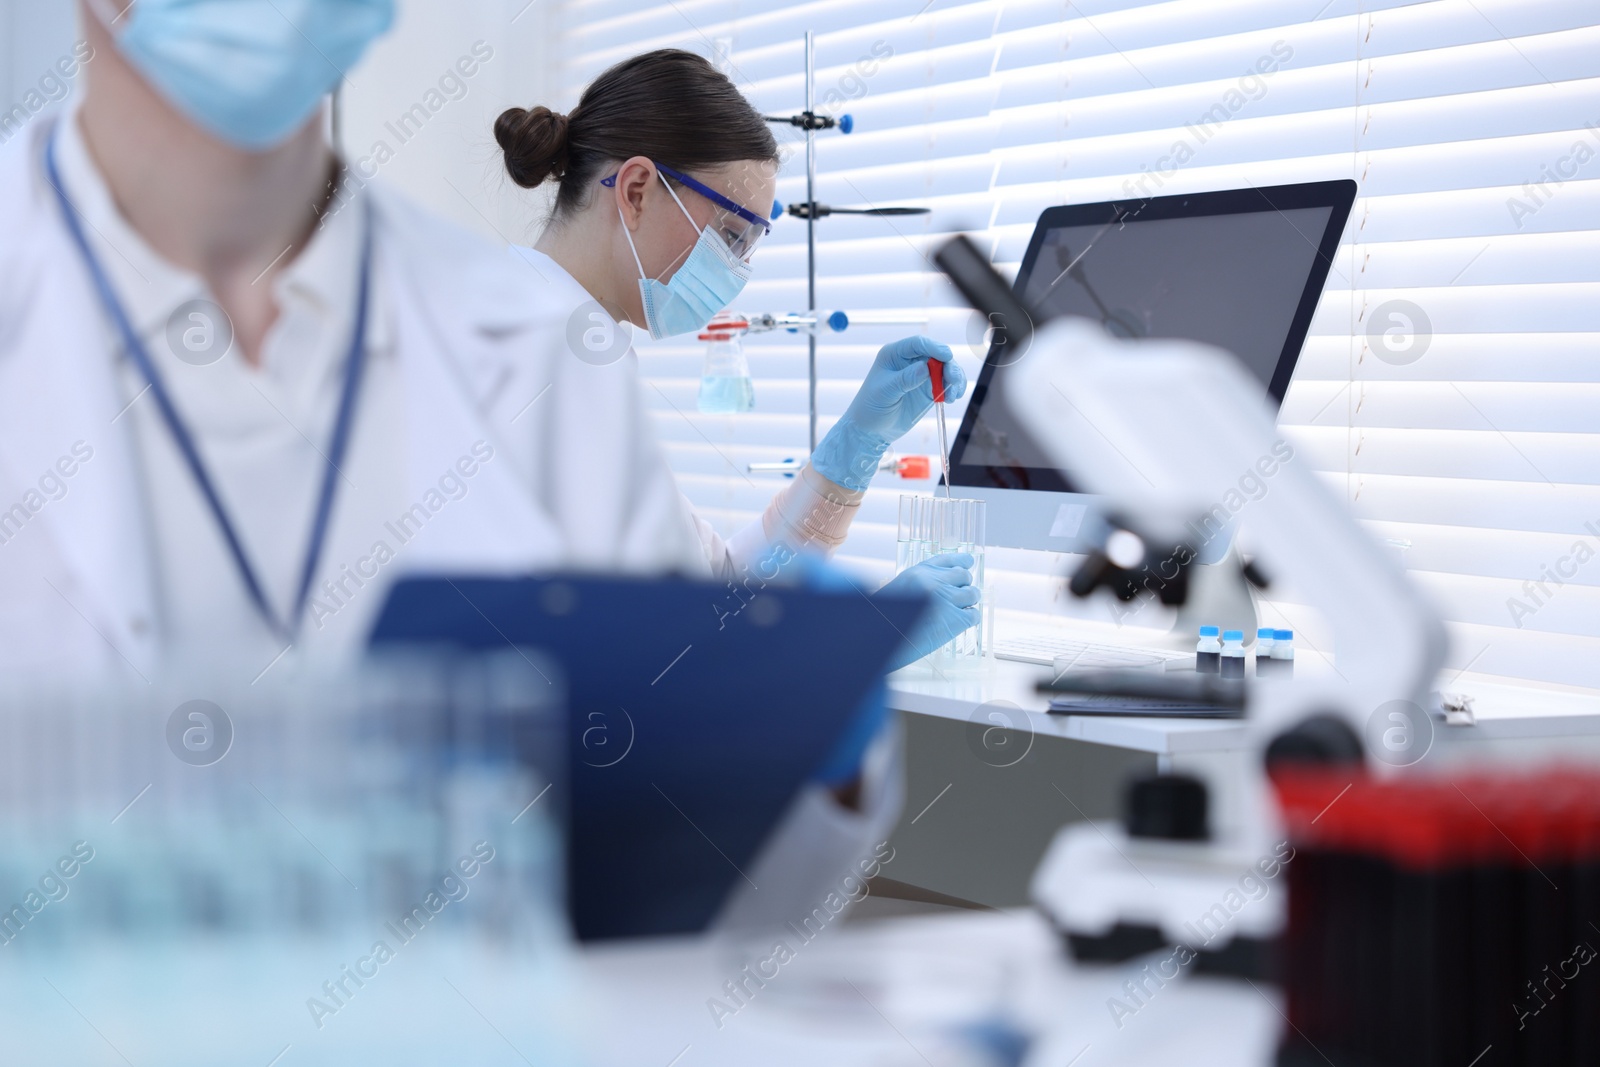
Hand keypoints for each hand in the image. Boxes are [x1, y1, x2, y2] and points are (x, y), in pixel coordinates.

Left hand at [811, 336, 968, 490]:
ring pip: (945, 369)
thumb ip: (905, 379)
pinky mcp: (928, 389)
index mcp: (894, 354)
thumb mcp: (885, 392)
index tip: (947, 357)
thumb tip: (926, 368)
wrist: (871, 430)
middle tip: (954, 381)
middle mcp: (909, 361)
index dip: (935, 347)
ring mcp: (921, 375)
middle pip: (936, 355)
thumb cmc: (871, 408)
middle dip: (949, 366)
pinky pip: (946, 383)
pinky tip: (952, 398)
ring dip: (954, 378)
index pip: (918, 344)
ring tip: (953, 395)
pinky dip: (953, 388)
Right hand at [876, 553, 980, 670]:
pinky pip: (974, 615)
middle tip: (957, 598)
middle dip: (964, 586)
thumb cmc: (886, 619)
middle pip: (965, 576)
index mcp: (920, 571)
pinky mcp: (955, 619)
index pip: (950, 560)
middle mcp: (935, 581)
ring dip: (968, 603)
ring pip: (973, 594)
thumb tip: (948, 585)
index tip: (968, 563)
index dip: (962, 562)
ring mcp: (947, 599)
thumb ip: (923, 584)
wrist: (880, 639)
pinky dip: (969, 619)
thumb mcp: (902, 590)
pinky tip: (958, 623)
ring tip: (957, 612)